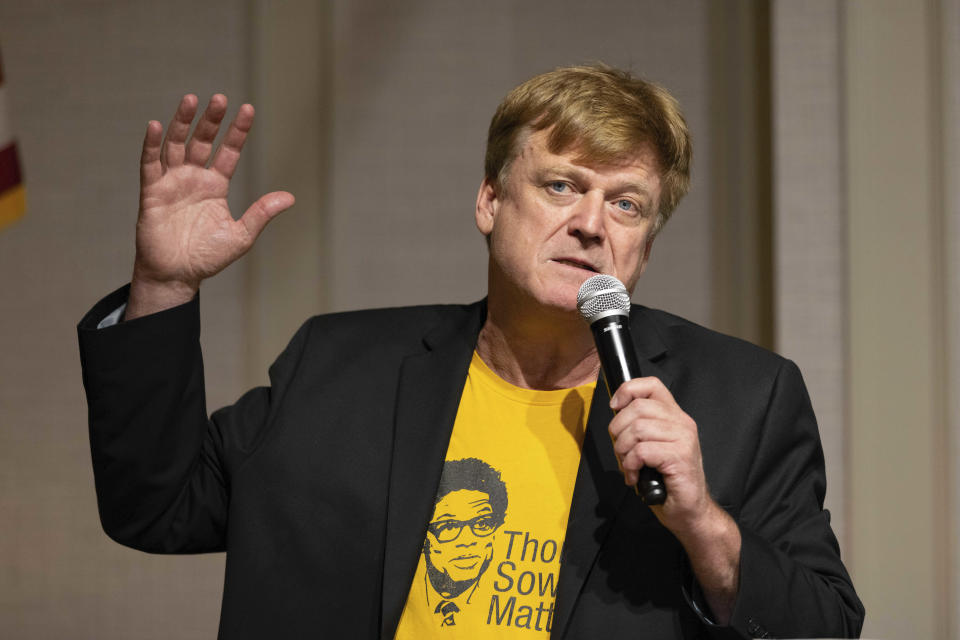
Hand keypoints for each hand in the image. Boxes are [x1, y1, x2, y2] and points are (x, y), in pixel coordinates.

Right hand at [127, 94, 294, 318]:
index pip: (228, 152)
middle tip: (220, 99)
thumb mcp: (241, 235)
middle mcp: (194, 178)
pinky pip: (150, 164)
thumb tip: (289, 197)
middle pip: (202, 141)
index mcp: (216, 186)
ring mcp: (172, 182)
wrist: (177, 275)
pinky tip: (157, 126)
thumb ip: (261, 214)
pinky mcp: (152, 192)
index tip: (247, 109)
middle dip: (211, 120)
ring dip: (182, 123)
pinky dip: (152, 145)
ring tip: (190, 100)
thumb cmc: (207, 257)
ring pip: (176, 145)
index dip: (237, 131)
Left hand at [608, 377, 739, 621]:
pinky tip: (635, 476)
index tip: (615, 408)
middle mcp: (682, 423)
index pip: (652, 385)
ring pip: (637, 429)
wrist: (690, 512)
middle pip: (637, 407)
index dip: (627, 391)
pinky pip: (641, 451)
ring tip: (629, 467)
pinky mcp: (680, 457)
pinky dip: (630, 465)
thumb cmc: (667, 482)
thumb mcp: (651, 447)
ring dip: (623, 451)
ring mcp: (684, 439)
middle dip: (618, 430)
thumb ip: (639, 428)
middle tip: (621, 451)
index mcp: (675, 416)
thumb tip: (615, 414)